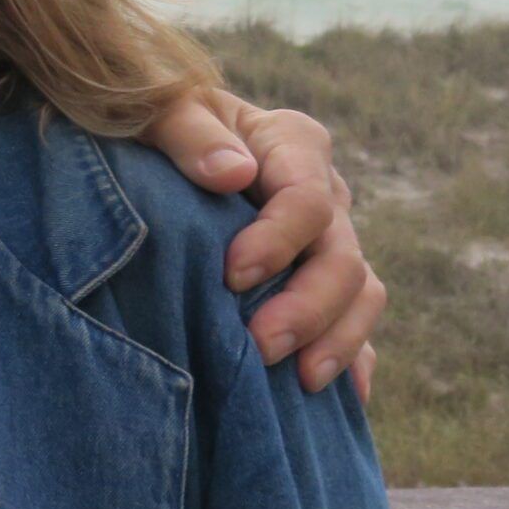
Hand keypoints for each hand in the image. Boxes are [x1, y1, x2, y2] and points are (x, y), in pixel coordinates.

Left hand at [142, 89, 382, 400]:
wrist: (147, 144)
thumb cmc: (149, 122)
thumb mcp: (157, 112)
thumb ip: (190, 134)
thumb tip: (234, 172)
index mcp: (290, 144)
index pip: (307, 198)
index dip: (280, 240)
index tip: (233, 277)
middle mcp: (323, 192)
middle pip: (342, 256)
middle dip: (308, 306)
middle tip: (262, 347)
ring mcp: (327, 239)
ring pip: (360, 293)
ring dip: (336, 340)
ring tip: (301, 380)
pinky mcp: (319, 279)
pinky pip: (355, 321)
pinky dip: (353, 356)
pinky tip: (343, 395)